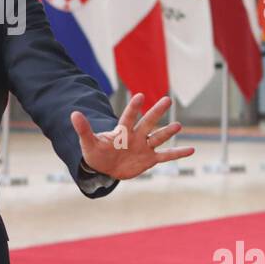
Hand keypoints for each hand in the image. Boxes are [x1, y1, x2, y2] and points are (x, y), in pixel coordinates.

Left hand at [70, 93, 193, 180]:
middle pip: (147, 122)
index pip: (128, 117)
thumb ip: (84, 129)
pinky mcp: (149, 160)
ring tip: (178, 125)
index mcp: (122, 132)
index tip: (139, 95)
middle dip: (156, 112)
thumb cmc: (97, 153)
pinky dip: (178, 154)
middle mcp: (136, 136)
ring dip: (167, 132)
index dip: (133, 108)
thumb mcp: (89, 143)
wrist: (105, 168)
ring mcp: (144, 147)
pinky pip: (166, 156)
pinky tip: (192, 150)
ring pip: (158, 138)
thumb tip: (73, 113)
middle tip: (167, 99)